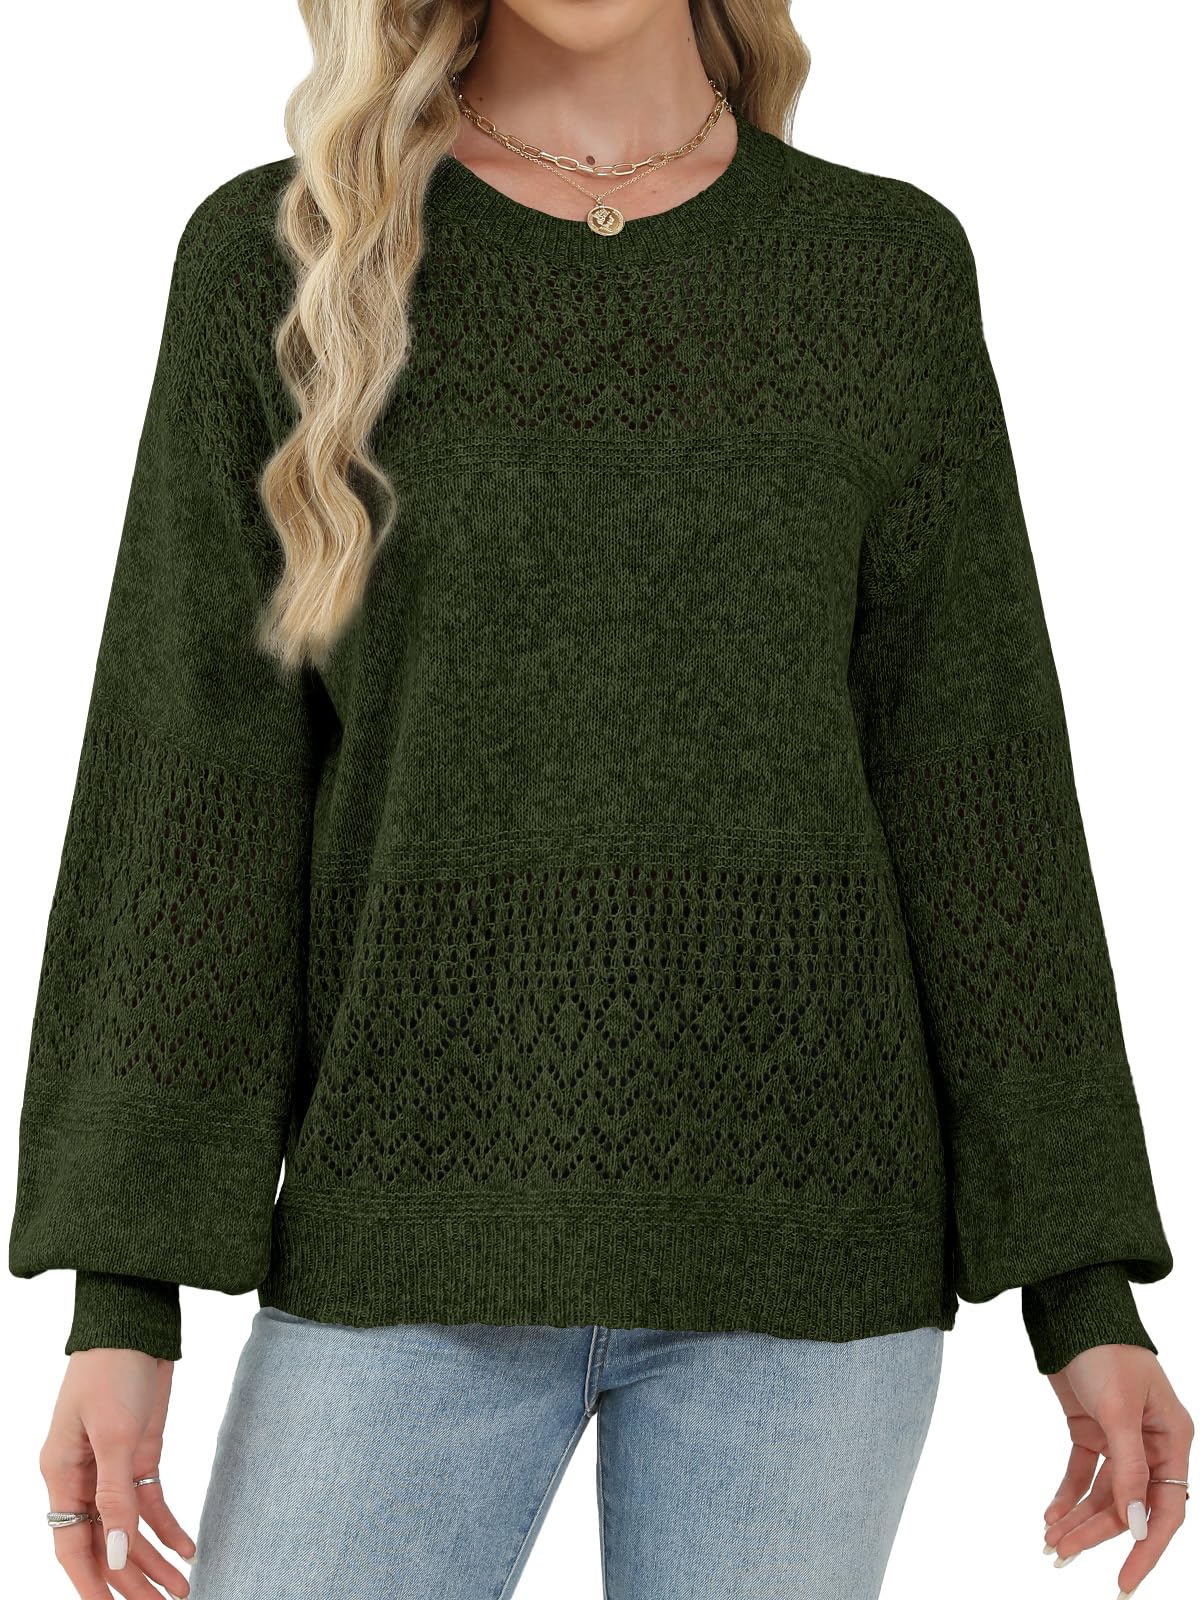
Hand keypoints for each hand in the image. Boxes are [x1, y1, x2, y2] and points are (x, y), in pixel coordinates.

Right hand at [40, 1348, 194, 1598]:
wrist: (136, 1322)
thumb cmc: (113, 1368)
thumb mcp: (114, 1433)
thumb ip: (114, 1496)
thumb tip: (112, 1555)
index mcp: (61, 1475)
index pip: (72, 1547)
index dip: (92, 1585)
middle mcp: (82, 1478)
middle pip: (104, 1544)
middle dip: (131, 1581)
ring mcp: (111, 1466)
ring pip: (129, 1528)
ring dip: (153, 1560)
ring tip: (182, 1589)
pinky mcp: (139, 1452)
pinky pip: (149, 1501)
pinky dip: (167, 1527)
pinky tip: (188, 1548)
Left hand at [1042, 1344, 1191, 1594]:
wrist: (1072, 1310)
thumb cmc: (1106, 1350)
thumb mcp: (1119, 1410)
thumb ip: (1128, 1468)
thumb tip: (1134, 1522)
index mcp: (1171, 1439)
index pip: (1165, 1509)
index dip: (1146, 1548)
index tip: (1123, 1580)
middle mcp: (1150, 1443)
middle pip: (1128, 1505)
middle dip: (1096, 1532)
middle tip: (1061, 1554)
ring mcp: (1120, 1437)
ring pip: (1103, 1493)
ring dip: (1078, 1517)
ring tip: (1050, 1540)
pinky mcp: (1092, 1428)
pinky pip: (1083, 1472)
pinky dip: (1067, 1493)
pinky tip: (1050, 1513)